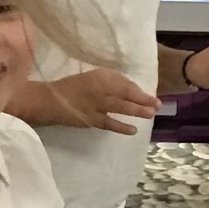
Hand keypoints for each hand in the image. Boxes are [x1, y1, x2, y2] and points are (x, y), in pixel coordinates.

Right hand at [41, 70, 159, 133]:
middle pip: (126, 93)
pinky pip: (109, 124)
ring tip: (151, 114)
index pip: (124, 83)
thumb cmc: (73, 87)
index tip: (150, 96)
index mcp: (100, 76)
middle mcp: (99, 89)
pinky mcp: (90, 120)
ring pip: (121, 107)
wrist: (50, 100)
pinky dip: (121, 127)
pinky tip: (133, 130)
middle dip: (144, 99)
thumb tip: (130, 89)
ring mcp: (95, 105)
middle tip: (158, 105)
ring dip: (137, 111)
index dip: (139, 91)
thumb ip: (110, 80)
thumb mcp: (92, 77)